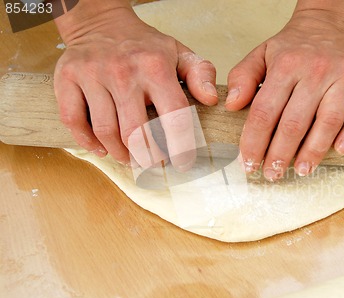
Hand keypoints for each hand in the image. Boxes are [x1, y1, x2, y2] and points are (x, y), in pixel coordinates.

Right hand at [54, 3, 216, 168]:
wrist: (100, 22)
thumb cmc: (143, 45)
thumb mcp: (178, 52)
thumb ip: (201, 74)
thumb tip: (211, 100)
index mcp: (155, 67)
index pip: (173, 116)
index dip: (180, 147)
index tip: (183, 163)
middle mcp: (123, 71)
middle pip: (135, 132)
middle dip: (148, 158)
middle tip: (154, 166)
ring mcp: (92, 74)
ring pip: (106, 131)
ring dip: (120, 154)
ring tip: (131, 159)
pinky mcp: (67, 78)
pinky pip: (73, 120)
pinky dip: (87, 142)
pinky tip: (103, 148)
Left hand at [226, 5, 343, 180]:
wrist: (330, 23)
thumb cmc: (293, 47)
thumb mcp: (261, 54)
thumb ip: (242, 77)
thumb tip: (233, 106)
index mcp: (286, 66)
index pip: (265, 112)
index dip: (254, 142)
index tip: (248, 163)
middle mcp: (316, 70)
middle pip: (295, 122)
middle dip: (280, 154)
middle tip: (272, 174)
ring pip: (328, 121)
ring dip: (314, 151)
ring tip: (301, 171)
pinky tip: (341, 150)